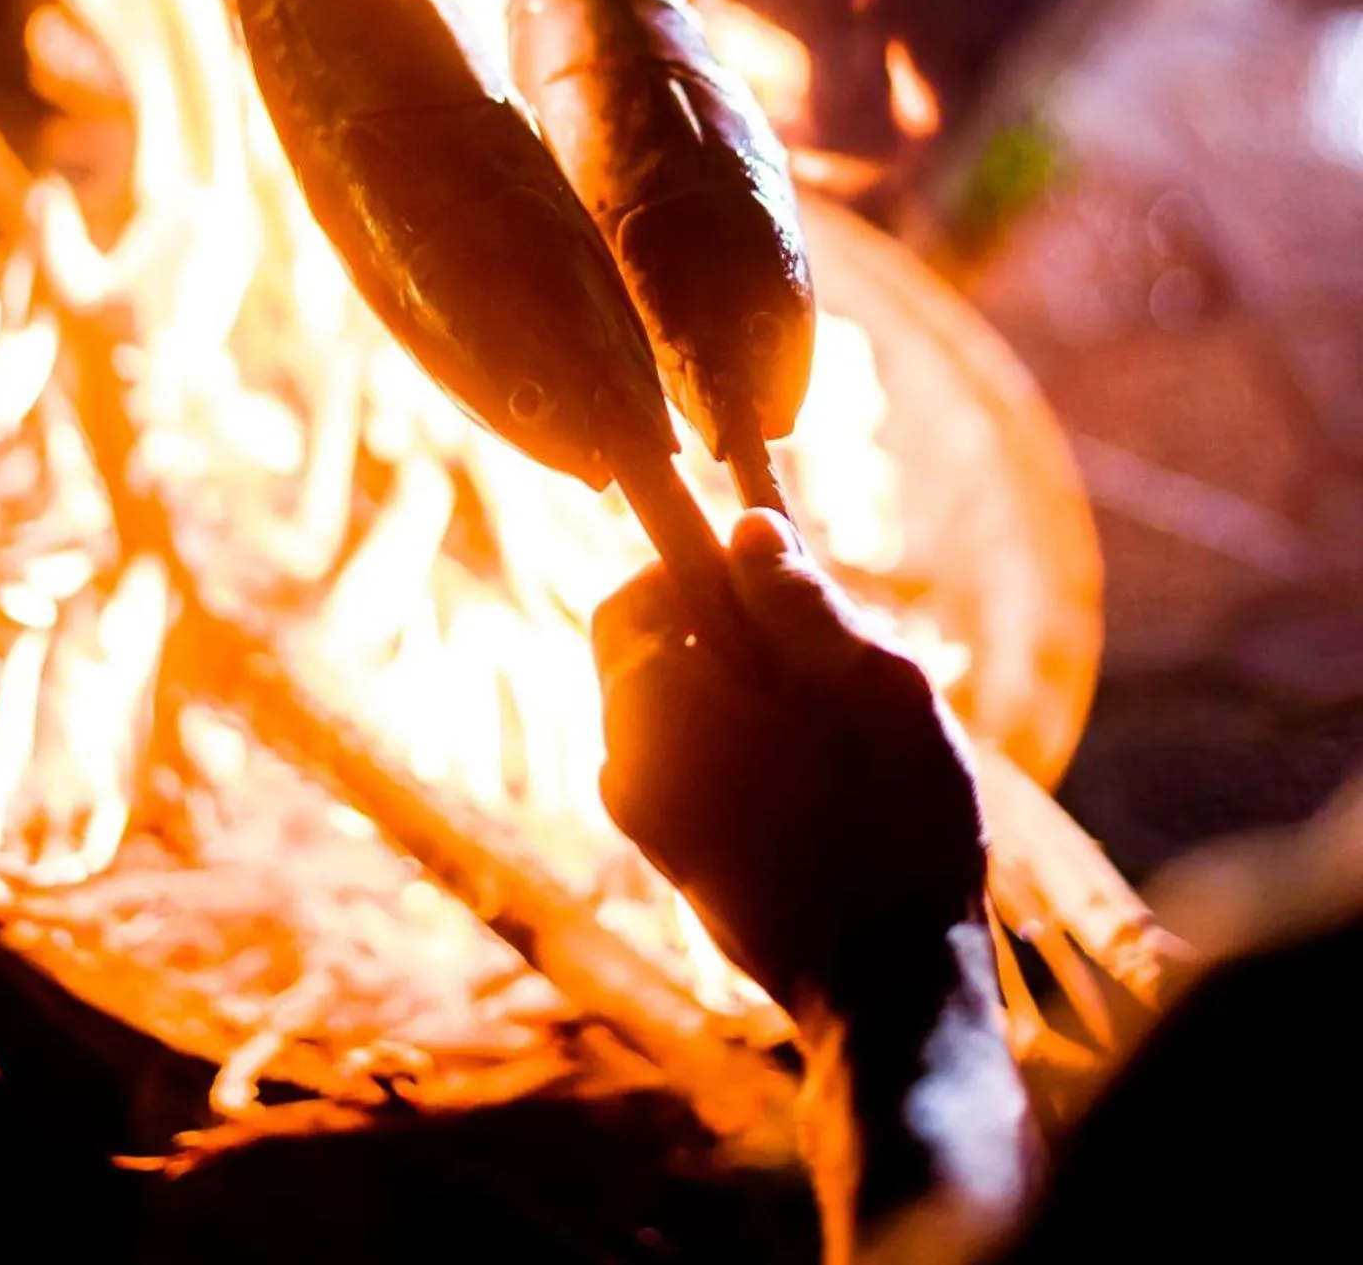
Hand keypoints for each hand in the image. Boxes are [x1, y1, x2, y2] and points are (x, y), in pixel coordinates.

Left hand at [593, 509, 987, 1027]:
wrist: (893, 994)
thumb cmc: (891, 827)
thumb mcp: (867, 685)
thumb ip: (798, 602)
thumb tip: (747, 526)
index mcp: (653, 709)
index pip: (639, 597)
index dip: (707, 571)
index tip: (782, 584)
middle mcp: (627, 765)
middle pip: (660, 655)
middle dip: (736, 639)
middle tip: (828, 663)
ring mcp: (651, 825)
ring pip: (688, 714)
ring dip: (751, 700)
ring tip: (839, 734)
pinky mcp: (684, 869)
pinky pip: (701, 773)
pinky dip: (750, 755)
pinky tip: (825, 788)